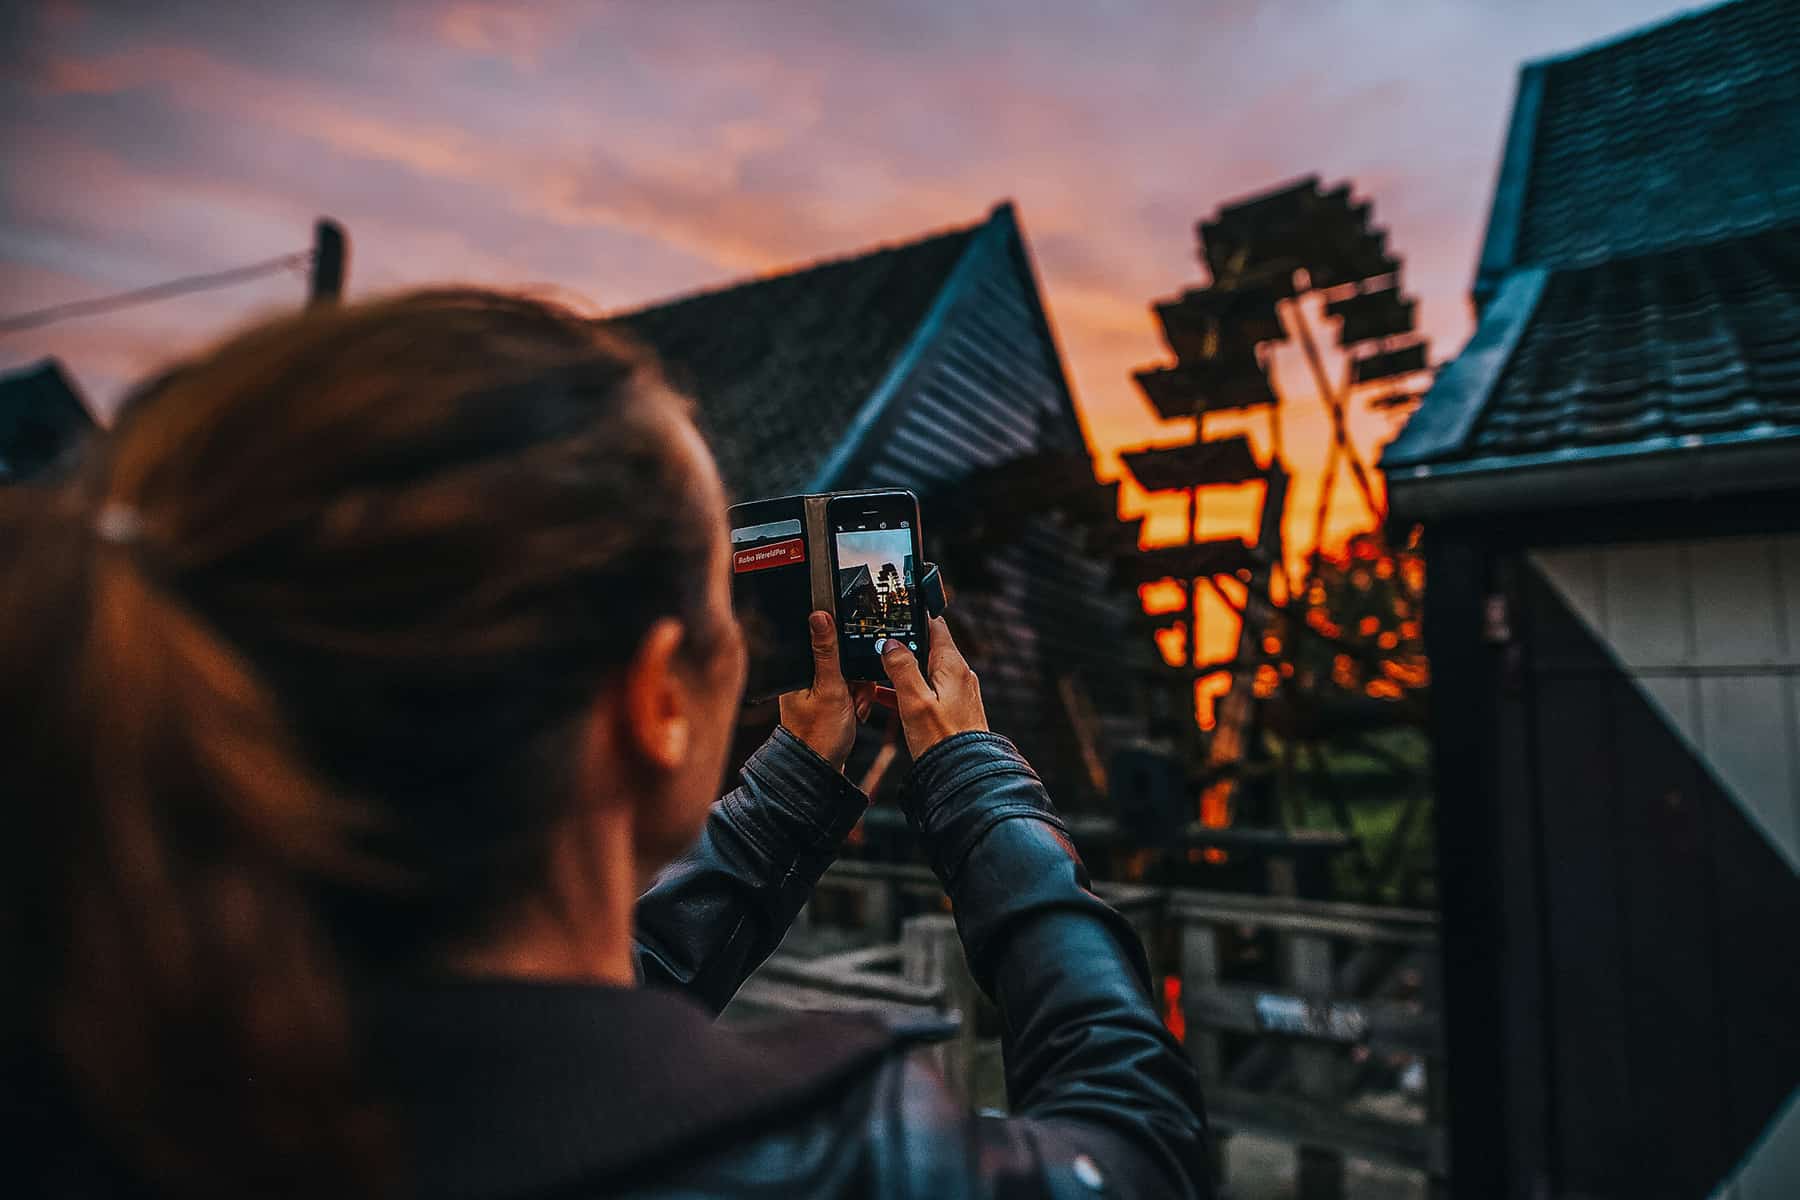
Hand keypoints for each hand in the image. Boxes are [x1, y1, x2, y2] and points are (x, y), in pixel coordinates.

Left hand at [779, 612, 876, 771]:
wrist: (821, 770)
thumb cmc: (819, 736)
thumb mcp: (830, 688)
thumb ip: (827, 652)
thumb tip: (819, 615)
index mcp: (797, 670)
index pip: (824, 640)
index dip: (845, 648)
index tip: (854, 664)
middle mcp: (804, 676)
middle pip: (840, 656)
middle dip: (856, 674)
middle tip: (854, 694)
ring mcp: (815, 689)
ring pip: (848, 673)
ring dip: (859, 688)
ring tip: (854, 707)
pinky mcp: (826, 700)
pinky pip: (849, 688)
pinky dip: (856, 698)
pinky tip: (855, 712)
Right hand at [877, 616, 987, 757]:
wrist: (963, 773)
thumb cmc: (942, 741)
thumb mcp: (915, 701)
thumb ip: (902, 669)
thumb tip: (890, 644)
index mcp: (952, 665)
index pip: (935, 625)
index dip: (914, 616)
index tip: (894, 612)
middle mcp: (958, 674)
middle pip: (928, 646)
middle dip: (903, 643)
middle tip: (877, 641)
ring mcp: (957, 691)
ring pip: (925, 669)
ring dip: (902, 668)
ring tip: (875, 669)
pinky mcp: (952, 708)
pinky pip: (927, 689)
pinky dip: (908, 688)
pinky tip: (886, 695)